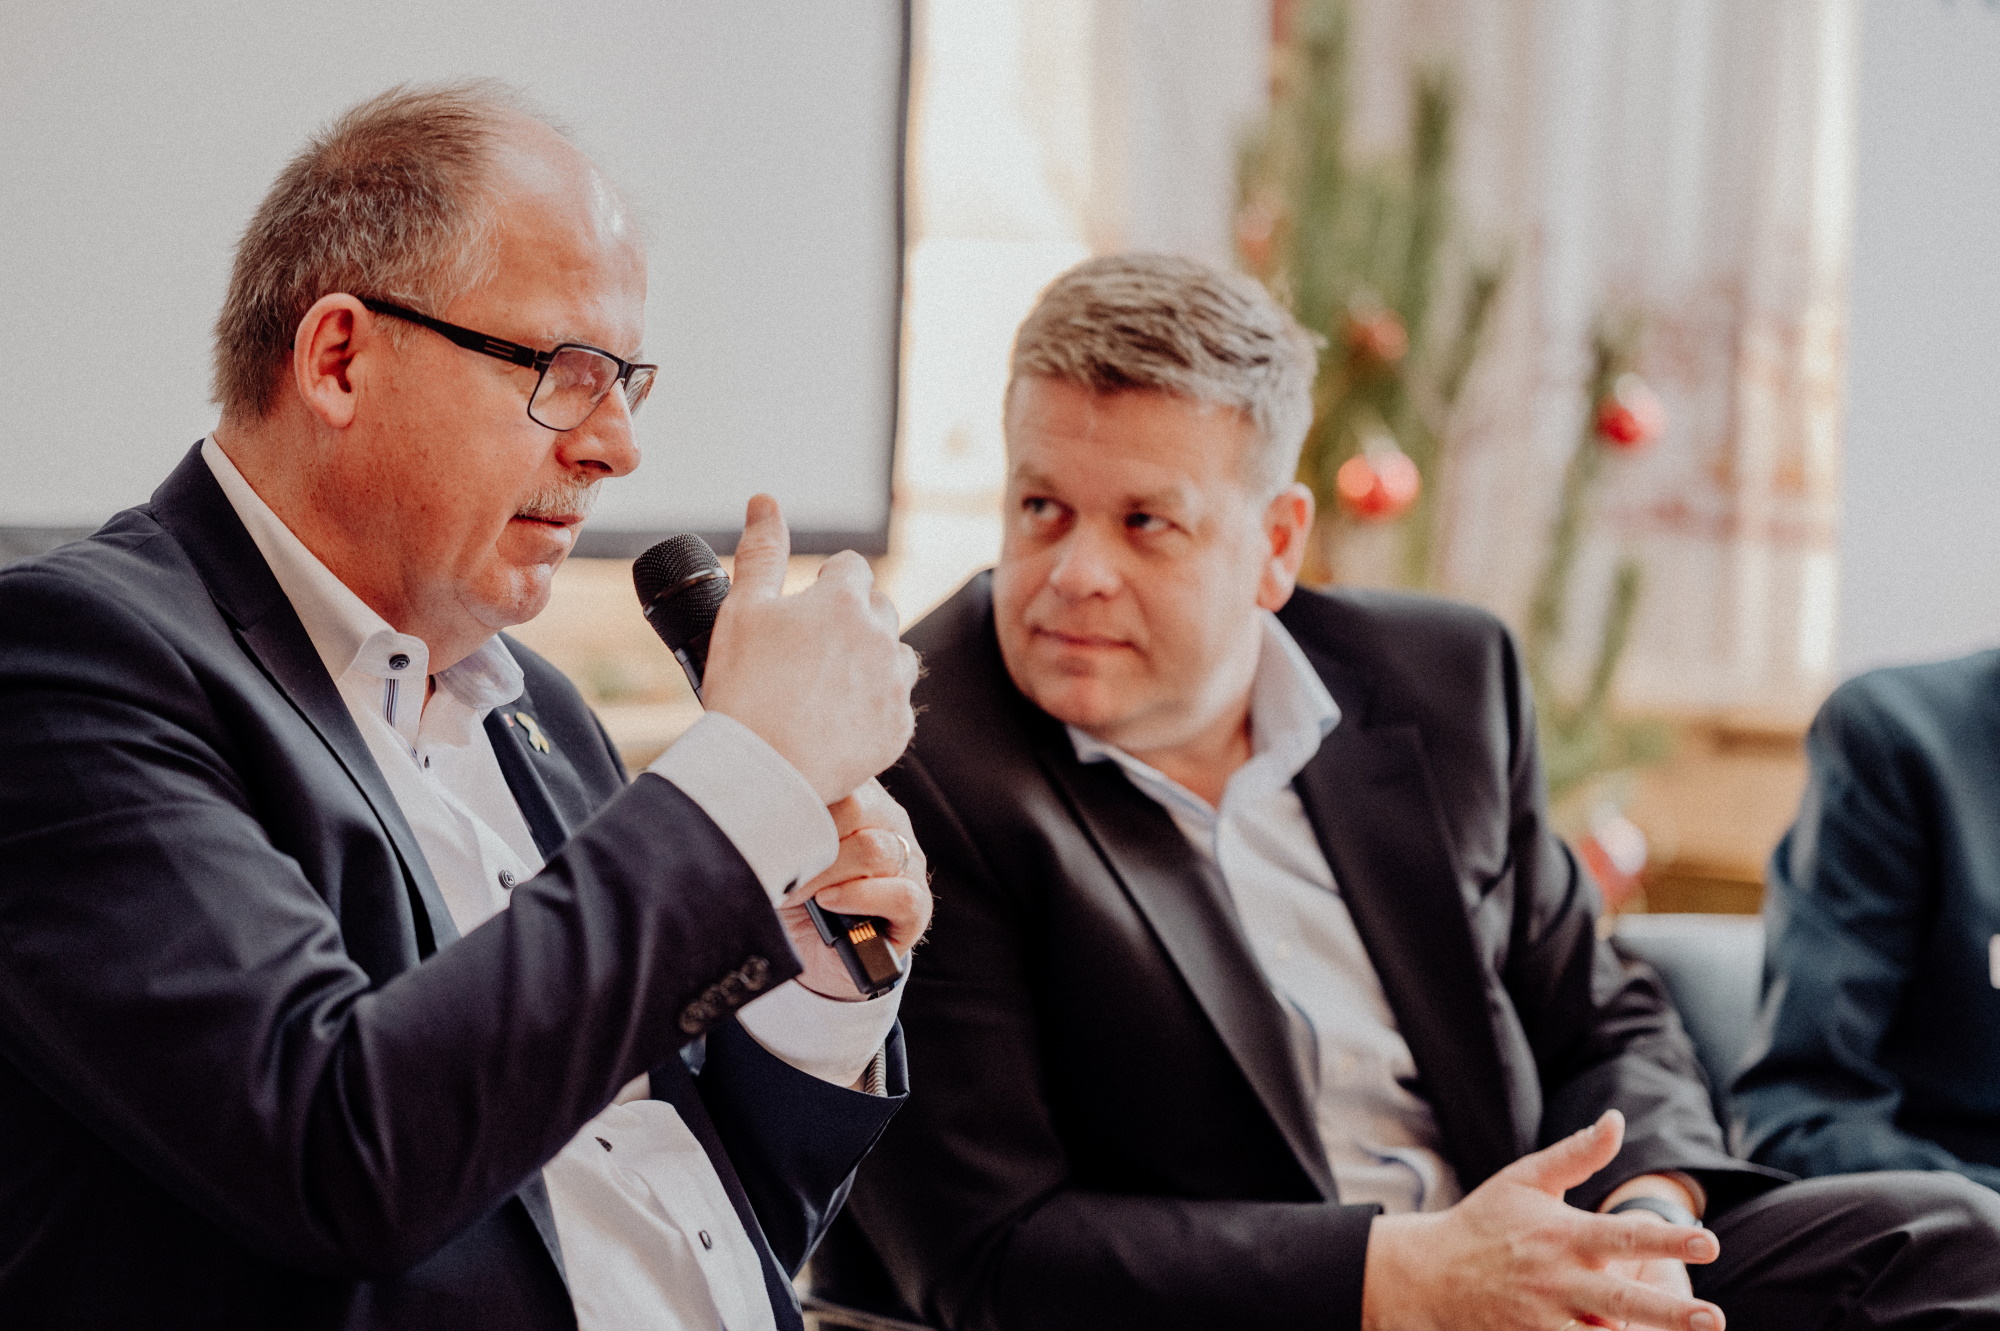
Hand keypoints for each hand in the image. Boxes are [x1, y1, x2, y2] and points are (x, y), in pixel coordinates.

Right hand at [701, 496, 919, 802]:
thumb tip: (765, 501)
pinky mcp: (900, 728)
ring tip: (827, 686)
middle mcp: (880, 636)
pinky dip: (874, 708)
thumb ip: (762, 551)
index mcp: (843, 601)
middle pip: (879, 609)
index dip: (826, 584)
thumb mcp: (741, 609)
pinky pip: (896, 706)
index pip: (851, 568)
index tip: (806, 607)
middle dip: (852, 619)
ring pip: (896, 656)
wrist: (762, 770)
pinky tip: (838, 721)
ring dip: (871, 661)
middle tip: (810, 652)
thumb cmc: (744, 688)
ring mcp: (895, 685)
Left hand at [779, 779, 931, 998]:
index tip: (766, 823)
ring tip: (798, 892)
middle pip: (856, 806)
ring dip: (827, 873)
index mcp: (854, 795)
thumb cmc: (790, 891)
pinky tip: (829, 904)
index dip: (799, 796)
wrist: (809, 950)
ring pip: (875, 850)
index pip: (837, 774)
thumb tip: (749, 810)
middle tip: (779, 866)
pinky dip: (858, 898)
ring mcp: (906, 860)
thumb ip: (777, 824)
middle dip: (811, 840)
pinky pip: (899, 893)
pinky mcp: (916, 904)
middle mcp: (885, 820)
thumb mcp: (779, 851)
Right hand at [1360, 1111, 1723, 1330]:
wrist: (1428, 1276)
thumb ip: (1576, 1155)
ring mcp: (1544, 1318)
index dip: (1667, 1240)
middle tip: (1713, 1319)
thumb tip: (1617, 1121)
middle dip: (1671, 1313)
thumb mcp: (1525, 1180)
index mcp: (1560, 1235)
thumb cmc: (1485, 1222)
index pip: (1622, 1238)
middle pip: (1623, 1301)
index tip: (1708, 1242)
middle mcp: (1556, 1280)